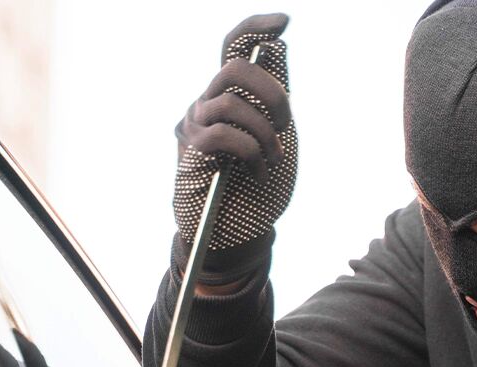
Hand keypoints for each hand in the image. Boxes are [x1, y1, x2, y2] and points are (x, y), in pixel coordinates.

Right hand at [172, 13, 297, 283]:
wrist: (237, 233)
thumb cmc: (255, 188)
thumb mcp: (275, 138)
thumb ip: (273, 98)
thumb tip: (278, 47)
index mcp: (230, 97)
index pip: (233, 48)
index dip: (255, 27)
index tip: (283, 22)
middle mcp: (208, 103)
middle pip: (234, 68)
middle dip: (272, 93)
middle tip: (287, 125)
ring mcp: (195, 125)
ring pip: (230, 101)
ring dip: (264, 133)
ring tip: (271, 160)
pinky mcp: (190, 150)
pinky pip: (223, 134)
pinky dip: (249, 152)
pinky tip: (255, 172)